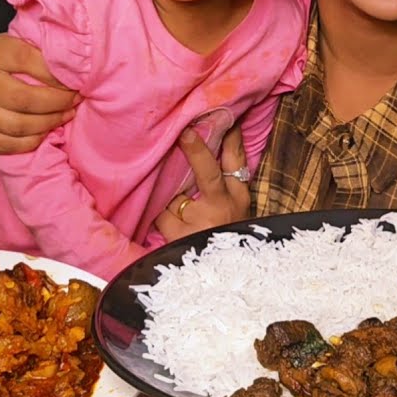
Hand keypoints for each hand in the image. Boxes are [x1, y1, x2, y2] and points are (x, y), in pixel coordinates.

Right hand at [0, 33, 79, 153]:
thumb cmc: (10, 61)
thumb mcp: (21, 44)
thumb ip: (42, 50)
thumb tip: (75, 67)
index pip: (27, 60)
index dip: (56, 74)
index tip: (75, 82)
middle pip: (24, 98)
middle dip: (58, 102)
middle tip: (75, 100)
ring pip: (19, 124)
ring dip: (50, 122)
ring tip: (66, 115)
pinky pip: (8, 144)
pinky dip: (32, 141)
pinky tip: (46, 131)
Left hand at [154, 127, 251, 241]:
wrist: (223, 279)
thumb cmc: (226, 234)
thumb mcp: (236, 207)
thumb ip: (228, 175)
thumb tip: (219, 134)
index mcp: (238, 198)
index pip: (236, 162)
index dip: (230, 138)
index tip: (223, 117)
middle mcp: (221, 209)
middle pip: (208, 173)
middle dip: (196, 151)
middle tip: (185, 132)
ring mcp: (199, 223)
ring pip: (174, 195)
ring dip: (168, 196)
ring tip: (171, 204)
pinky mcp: (178, 238)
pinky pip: (160, 215)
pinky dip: (158, 215)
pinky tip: (164, 220)